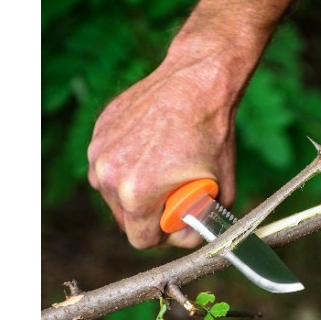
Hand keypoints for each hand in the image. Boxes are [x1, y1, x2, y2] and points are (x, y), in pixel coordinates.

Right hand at [87, 47, 240, 248]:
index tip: (179, 220)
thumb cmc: (212, 134)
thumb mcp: (221, 189)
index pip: (142, 240)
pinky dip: (128, 165)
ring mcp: (100, 152)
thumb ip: (205, 223)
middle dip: (151, 214)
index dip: (166, 235)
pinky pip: (110, 165)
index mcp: (136, 194)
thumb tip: (192, 236)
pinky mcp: (99, 134)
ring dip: (137, 191)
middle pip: (127, 219)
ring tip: (163, 169)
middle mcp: (109, 176)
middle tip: (174, 196)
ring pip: (114, 193)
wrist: (196, 80)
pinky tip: (151, 149)